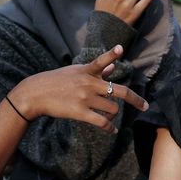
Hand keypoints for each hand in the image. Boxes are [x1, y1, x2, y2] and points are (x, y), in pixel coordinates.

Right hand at [10, 45, 147, 131]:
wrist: (35, 94)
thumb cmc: (56, 81)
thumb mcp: (76, 72)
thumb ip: (96, 70)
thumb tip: (113, 66)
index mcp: (86, 71)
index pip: (101, 60)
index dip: (111, 54)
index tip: (120, 49)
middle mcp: (88, 83)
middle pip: (119, 91)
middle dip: (135, 100)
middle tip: (145, 106)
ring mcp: (85, 98)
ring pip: (113, 109)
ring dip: (114, 114)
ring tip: (110, 116)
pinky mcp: (80, 112)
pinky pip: (102, 122)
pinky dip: (110, 128)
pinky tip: (112, 131)